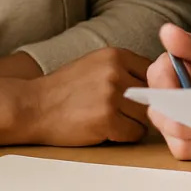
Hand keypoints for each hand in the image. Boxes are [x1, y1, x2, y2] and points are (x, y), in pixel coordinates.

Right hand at [24, 47, 151, 146]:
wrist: (32, 106)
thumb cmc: (64, 89)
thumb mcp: (95, 64)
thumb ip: (124, 68)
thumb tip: (158, 80)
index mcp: (115, 54)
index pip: (154, 71)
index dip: (150, 87)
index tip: (140, 97)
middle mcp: (116, 72)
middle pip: (154, 93)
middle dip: (145, 106)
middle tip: (127, 112)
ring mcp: (111, 95)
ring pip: (147, 115)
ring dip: (135, 122)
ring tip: (115, 121)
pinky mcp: (106, 119)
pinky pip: (135, 132)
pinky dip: (126, 136)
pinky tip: (109, 131)